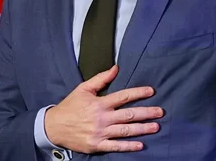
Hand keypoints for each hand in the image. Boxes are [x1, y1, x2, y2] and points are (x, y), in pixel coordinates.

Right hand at [44, 65, 162, 153]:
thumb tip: (116, 68)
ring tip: (156, 127)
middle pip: (128, 114)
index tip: (151, 91)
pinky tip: (140, 145)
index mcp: (99, 103)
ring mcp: (100, 132)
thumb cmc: (70, 106)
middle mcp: (101, 118)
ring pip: (125, 130)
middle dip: (146, 113)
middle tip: (160, 112)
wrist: (54, 126)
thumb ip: (100, 79)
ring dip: (142, 129)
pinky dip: (128, 146)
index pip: (123, 96)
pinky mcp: (97, 145)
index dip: (138, 93)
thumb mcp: (83, 89)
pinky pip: (116, 146)